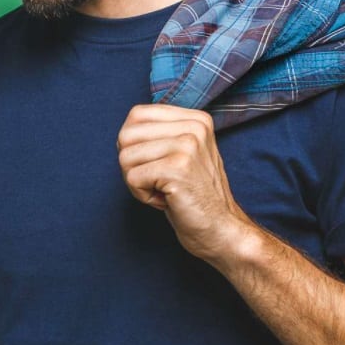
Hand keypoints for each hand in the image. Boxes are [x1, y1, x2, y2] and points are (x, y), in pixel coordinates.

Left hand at [116, 103, 250, 261]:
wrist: (221, 229)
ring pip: (125, 157)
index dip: (133, 145)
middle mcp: (194, 127)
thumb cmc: (193, 195)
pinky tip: (166, 200)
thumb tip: (123, 131)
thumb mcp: (181, 154)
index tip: (155, 165)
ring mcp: (188, 146)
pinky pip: (132, 177)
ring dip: (137, 182)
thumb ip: (158, 136)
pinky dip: (141, 195)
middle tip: (157, 182)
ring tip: (163, 191)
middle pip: (126, 136)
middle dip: (131, 165)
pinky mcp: (177, 168)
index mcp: (196, 119)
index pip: (137, 115)